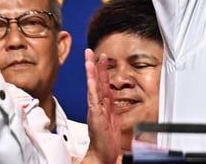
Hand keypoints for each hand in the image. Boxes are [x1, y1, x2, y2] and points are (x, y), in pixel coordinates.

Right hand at [80, 49, 122, 163]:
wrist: (102, 154)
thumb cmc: (107, 140)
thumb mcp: (114, 120)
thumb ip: (113, 108)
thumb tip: (116, 100)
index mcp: (103, 105)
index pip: (102, 84)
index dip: (102, 71)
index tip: (101, 59)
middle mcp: (98, 105)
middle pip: (96, 81)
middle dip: (94, 66)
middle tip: (91, 52)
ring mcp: (95, 108)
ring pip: (93, 86)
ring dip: (91, 71)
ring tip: (89, 58)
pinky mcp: (95, 114)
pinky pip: (93, 96)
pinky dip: (91, 85)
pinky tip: (91, 76)